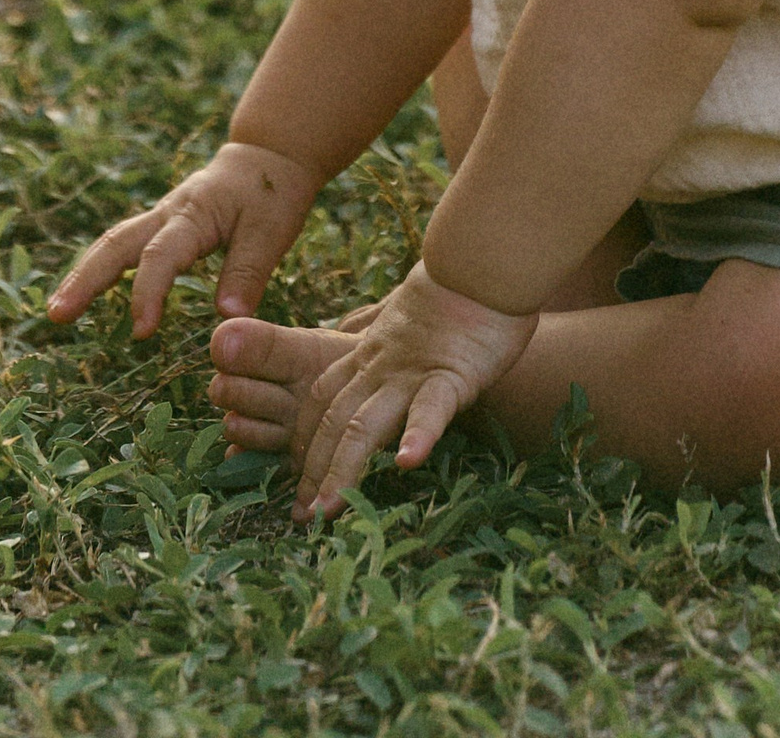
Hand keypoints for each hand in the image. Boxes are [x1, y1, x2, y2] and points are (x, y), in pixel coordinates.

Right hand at [46, 141, 322, 338]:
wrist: (268, 157)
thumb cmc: (272, 195)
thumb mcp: (271, 231)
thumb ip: (248, 273)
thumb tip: (226, 319)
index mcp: (195, 214)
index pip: (162, 255)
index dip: (148, 292)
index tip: (141, 332)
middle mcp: (169, 212)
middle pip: (117, 242)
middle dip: (85, 278)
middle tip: (57, 315)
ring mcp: (160, 216)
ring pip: (113, 242)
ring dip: (84, 274)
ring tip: (57, 311)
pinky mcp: (161, 224)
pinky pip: (123, 244)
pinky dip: (100, 267)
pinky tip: (83, 292)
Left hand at [289, 262, 536, 514]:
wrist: (483, 261)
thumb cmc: (455, 295)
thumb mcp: (403, 319)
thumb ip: (377, 334)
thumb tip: (355, 342)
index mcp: (369, 356)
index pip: (323, 403)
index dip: (305, 443)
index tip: (296, 482)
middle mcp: (380, 367)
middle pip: (334, 422)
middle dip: (313, 470)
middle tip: (300, 518)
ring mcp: (412, 372)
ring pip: (366, 424)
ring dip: (343, 468)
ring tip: (327, 509)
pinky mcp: (452, 373)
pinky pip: (432, 407)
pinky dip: (418, 434)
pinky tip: (407, 463)